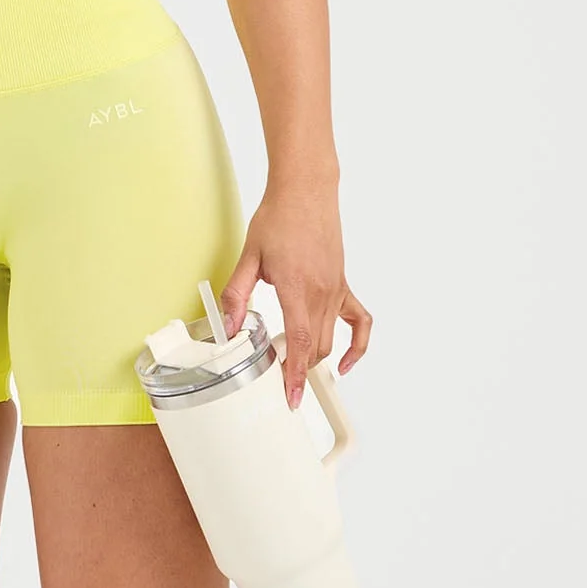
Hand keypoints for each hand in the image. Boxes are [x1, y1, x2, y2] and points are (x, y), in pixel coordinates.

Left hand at [218, 174, 371, 410]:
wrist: (306, 191)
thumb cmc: (278, 218)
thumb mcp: (249, 257)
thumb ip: (237, 295)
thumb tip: (227, 327)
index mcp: (297, 288)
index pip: (300, 342)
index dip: (296, 374)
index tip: (292, 396)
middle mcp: (322, 293)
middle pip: (315, 347)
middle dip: (299, 369)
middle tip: (276, 378)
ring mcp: (337, 290)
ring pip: (332, 339)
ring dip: (315, 358)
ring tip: (294, 367)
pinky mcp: (343, 284)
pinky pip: (359, 320)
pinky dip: (356, 344)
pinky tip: (345, 359)